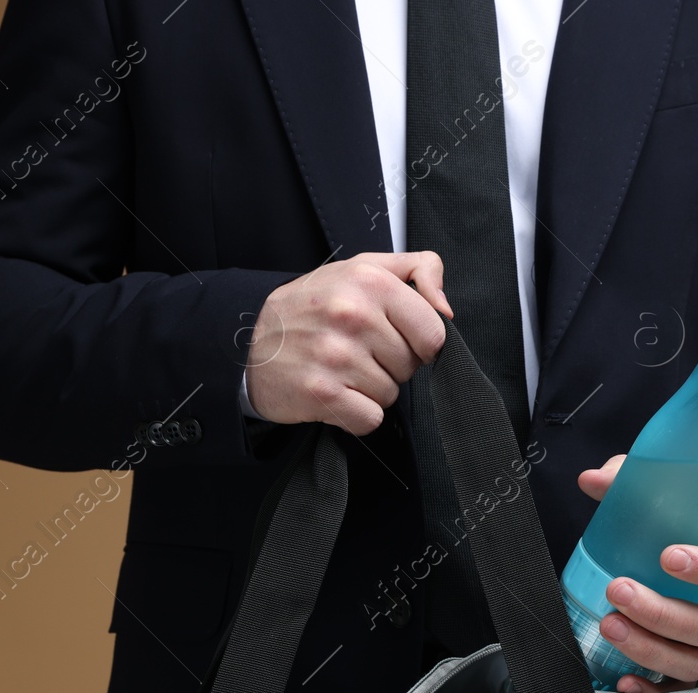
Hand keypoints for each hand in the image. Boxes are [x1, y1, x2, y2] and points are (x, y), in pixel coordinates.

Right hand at [244, 251, 454, 434]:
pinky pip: (370, 419)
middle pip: (411, 366)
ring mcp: (335, 355)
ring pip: (391, 394)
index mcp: (369, 280)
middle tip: (358, 351)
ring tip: (342, 369)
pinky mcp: (322, 393)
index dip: (420, 343)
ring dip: (372, 389)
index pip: (433, 332)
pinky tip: (336, 392)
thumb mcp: (364, 267)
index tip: (398, 339)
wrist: (251, 342)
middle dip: (391, 364)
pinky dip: (356, 414)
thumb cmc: (315, 305)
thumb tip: (446, 308)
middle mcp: (352, 315)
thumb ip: (418, 270)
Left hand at [577, 455, 697, 692]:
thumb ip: (634, 484)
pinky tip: (623, 681)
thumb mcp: (672, 503)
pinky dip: (653, 691)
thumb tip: (592, 480)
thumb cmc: (690, 534)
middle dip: (661, 612)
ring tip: (610, 626)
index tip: (668, 556)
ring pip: (695, 660)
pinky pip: (681, 690)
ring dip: (650, 648)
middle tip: (618, 591)